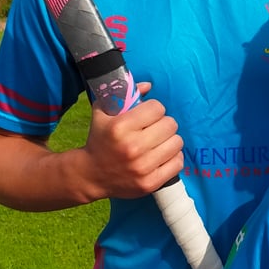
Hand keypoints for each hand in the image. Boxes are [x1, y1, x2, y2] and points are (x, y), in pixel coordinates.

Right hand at [82, 82, 183, 199]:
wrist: (90, 175)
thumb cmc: (100, 140)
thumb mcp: (103, 112)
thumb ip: (125, 95)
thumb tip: (149, 85)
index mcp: (120, 127)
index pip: (158, 108)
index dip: (154, 109)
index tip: (148, 115)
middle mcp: (132, 147)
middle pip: (170, 124)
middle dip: (163, 124)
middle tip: (155, 129)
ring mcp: (142, 167)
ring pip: (177, 142)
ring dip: (170, 140)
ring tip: (159, 143)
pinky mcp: (150, 183)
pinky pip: (178, 163)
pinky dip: (173, 158)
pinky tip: (161, 156)